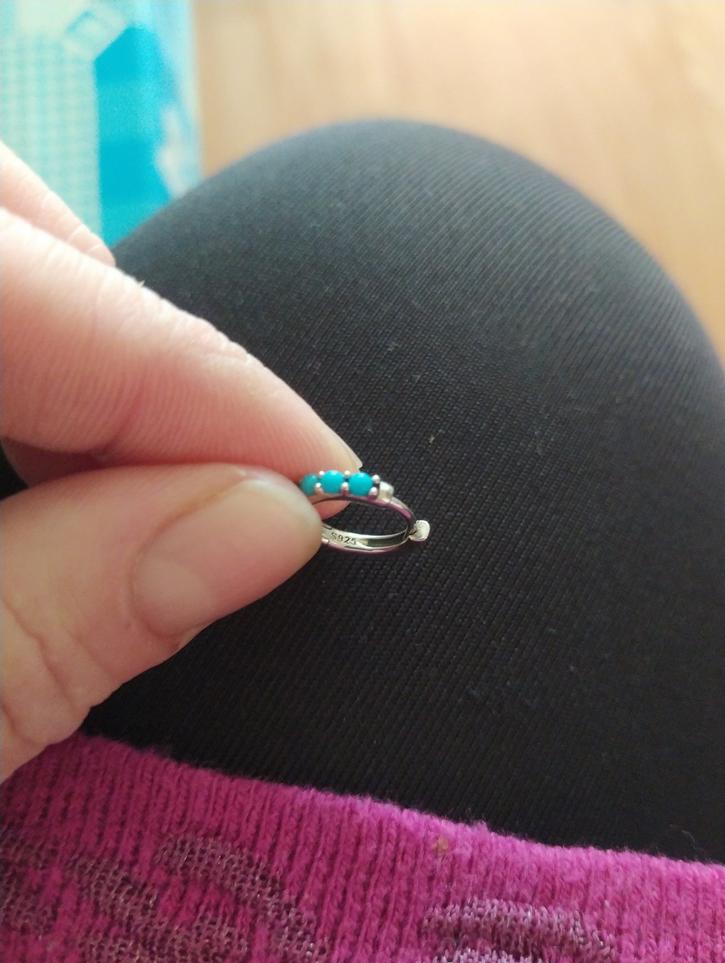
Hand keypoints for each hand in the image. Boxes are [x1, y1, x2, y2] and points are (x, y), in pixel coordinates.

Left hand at [0, 144, 357, 779]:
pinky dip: (45, 388)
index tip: (336, 484)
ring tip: (173, 484)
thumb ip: (61, 617)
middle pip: (6, 227)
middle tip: (242, 480)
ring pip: (3, 267)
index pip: (14, 289)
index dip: (197, 383)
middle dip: (142, 338)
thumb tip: (270, 521)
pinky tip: (78, 474)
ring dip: (99, 362)